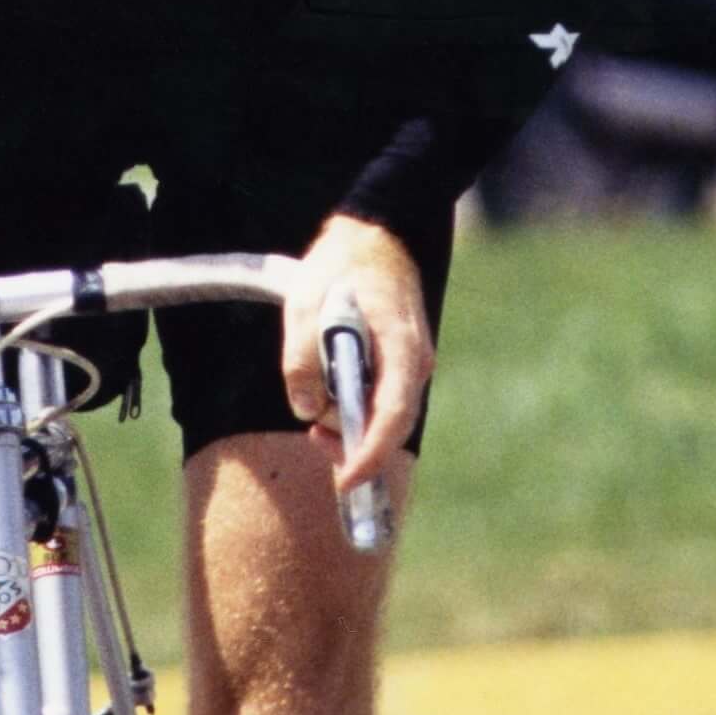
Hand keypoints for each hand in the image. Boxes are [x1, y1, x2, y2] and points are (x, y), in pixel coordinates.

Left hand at [281, 216, 431, 494]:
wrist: (374, 234)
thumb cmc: (340, 266)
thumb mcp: (304, 306)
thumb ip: (301, 360)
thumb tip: (304, 409)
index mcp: (400, 347)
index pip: (392, 416)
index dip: (370, 454)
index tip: (347, 480)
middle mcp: (415, 362)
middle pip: (391, 425)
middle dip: (354, 445)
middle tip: (314, 441)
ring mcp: (411, 365)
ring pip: (385, 416)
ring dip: (349, 426)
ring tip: (312, 417)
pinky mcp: (400, 365)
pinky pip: (382, 401)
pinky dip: (355, 411)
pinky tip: (326, 404)